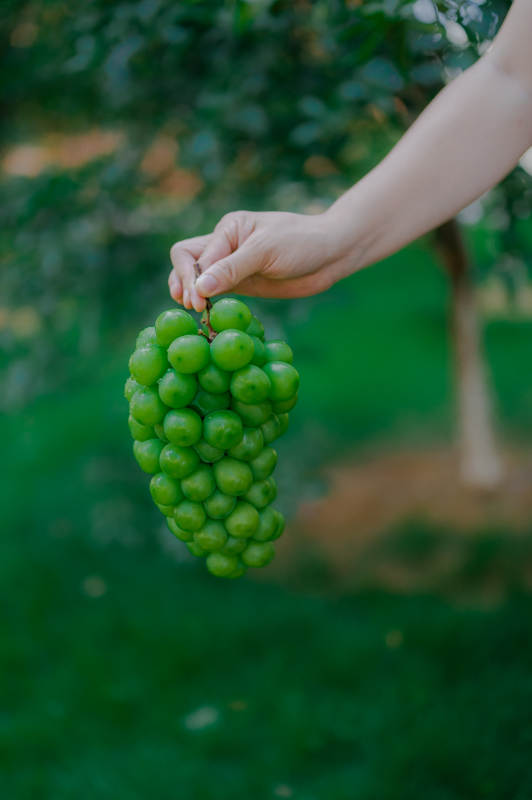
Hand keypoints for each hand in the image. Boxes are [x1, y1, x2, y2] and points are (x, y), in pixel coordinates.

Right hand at [168, 209, 354, 311]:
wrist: (332, 254)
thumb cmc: (302, 243)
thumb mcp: (265, 251)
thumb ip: (232, 269)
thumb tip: (200, 288)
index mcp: (228, 229)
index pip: (191, 253)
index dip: (190, 277)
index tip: (198, 299)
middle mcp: (225, 245)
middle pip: (186, 262)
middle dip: (183, 283)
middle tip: (194, 306)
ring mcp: (233, 266)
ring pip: (198, 279)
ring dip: (191, 293)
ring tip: (194, 310)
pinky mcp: (243, 284)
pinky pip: (217, 293)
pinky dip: (208, 303)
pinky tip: (206, 314)